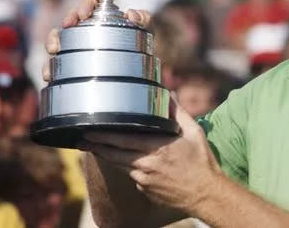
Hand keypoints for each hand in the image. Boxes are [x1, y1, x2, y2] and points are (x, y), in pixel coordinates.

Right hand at [42, 0, 153, 81]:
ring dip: (52, 42)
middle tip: (68, 25)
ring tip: (53, 50)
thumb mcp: (145, 29)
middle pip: (71, 19)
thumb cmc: (139, 42)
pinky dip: (50, 68)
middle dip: (67, 19)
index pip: (90, 3)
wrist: (138, 69)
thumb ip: (144, 18)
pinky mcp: (71, 63)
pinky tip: (49, 75)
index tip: (84, 14)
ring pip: (58, 40)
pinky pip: (56, 64)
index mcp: (103, 15)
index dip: (85, 5)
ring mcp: (78, 45)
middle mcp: (87, 27)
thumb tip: (131, 14)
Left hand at [81, 100, 221, 214]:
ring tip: (94, 148)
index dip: (104, 136)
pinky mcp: (145, 190)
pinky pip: (132, 175)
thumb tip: (167, 95)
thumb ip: (178, 113)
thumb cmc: (201, 161)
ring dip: (107, 156)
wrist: (205, 194)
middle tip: (82, 140)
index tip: (90, 130)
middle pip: (114, 154)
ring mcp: (144, 180)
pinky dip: (127, 167)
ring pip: (120, 165)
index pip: (123, 140)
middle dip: (96, 146)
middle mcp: (146, 165)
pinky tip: (125, 161)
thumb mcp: (194, 132)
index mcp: (157, 148)